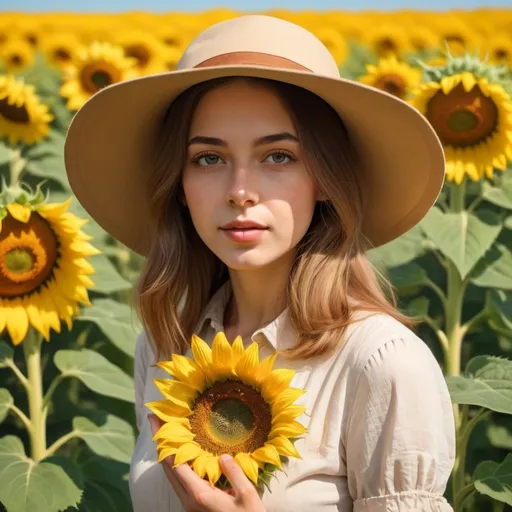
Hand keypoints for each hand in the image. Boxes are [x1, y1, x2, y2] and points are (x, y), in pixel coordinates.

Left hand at [148, 414, 265, 511]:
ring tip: (166, 431)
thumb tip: (223, 455)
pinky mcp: (194, 505)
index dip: (162, 439)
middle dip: (159, 442)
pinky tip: (181, 451)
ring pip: (171, 475)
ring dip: (166, 451)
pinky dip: (175, 462)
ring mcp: (189, 504)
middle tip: (155, 420)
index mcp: (199, 494)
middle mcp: (188, 499)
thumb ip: (235, 474)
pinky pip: (179, 480)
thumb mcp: (248, 496)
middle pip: (166, 467)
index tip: (155, 420)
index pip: (173, 462)